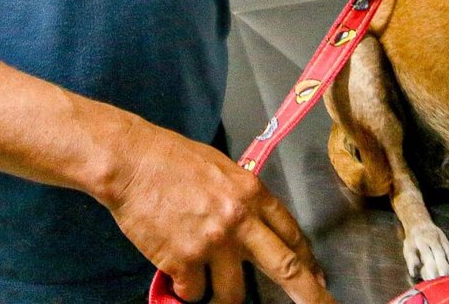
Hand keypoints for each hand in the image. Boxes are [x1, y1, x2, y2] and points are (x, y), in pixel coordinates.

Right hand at [101, 117, 336, 303]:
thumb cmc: (171, 160)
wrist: (131, 162)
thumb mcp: (221, 169)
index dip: (307, 260)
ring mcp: (212, 244)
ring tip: (206, 282)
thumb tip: (258, 227)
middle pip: (285, 267)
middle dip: (309, 294)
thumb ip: (243, 199)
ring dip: (222, 295)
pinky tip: (177, 268)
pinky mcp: (183, 262)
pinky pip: (194, 293)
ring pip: (234, 294)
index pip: (292, 234)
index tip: (317, 278)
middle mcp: (238, 220)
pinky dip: (187, 288)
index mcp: (251, 193)